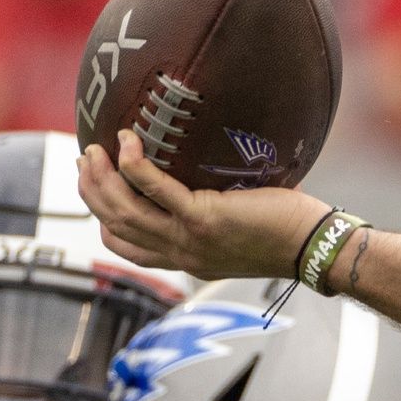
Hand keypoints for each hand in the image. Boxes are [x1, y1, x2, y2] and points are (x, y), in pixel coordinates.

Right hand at [76, 129, 326, 280]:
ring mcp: (189, 239)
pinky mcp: (204, 219)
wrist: (315, 248)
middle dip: (91, 192)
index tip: (97, 193)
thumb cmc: (290, 230)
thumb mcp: (242, 227)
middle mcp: (182, 253)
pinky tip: (127, 142)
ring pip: (123, 211)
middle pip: (115, 227)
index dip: (104, 221)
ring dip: (100, 178)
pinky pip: (154, 189)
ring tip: (93, 148)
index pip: (129, 249)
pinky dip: (134, 165)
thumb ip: (220, 207)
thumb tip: (219, 164)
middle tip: (84, 160)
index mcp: (188, 258)